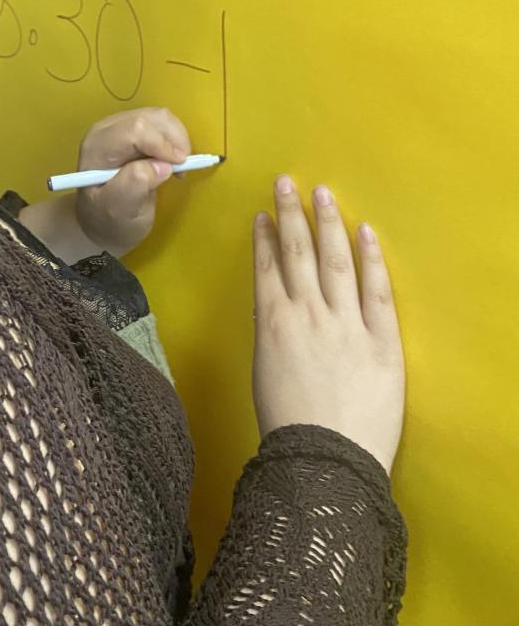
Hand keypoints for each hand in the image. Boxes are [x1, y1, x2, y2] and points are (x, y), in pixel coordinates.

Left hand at [75, 107, 190, 256]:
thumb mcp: (118, 211)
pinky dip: (175, 139)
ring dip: (177, 139)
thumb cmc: (109, 219)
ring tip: (177, 167)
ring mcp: (120, 127)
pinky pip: (161, 123)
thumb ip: (133, 187)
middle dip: (173, 141)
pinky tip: (172, 160)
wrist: (102, 221)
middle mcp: (106, 130)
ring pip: (159, 117)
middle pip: (149, 119)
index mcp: (97, 147)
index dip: (161, 145)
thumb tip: (161, 166)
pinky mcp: (134, 129)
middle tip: (181, 170)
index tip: (178, 168)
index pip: (134, 130)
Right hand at [252, 175, 405, 475]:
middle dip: (290, 214)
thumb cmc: (289, 427)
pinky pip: (377, 291)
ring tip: (322, 194)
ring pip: (335, 261)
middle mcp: (307, 314)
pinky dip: (370, 259)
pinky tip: (365, 232)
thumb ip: (271, 333)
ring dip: (327, 223)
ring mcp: (346, 323)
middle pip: (298, 253)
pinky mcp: (382, 340)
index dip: (264, 238)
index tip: (263, 213)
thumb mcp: (264, 372)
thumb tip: (273, 306)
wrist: (326, 462)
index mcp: (273, 324)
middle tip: (287, 182)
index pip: (267, 267)